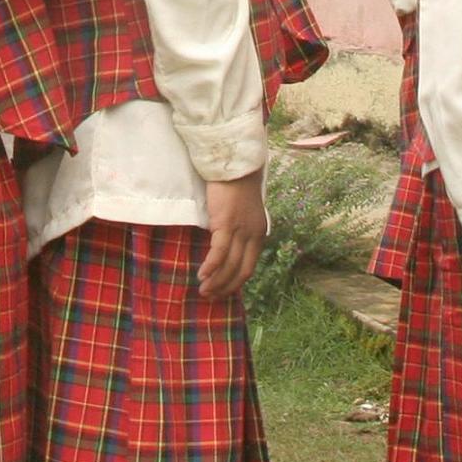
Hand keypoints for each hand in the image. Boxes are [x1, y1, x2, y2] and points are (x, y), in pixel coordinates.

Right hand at [198, 170, 266, 299]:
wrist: (234, 164)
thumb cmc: (234, 186)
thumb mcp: (242, 212)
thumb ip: (238, 230)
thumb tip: (224, 248)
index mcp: (259, 233)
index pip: (250, 266)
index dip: (236, 283)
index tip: (223, 291)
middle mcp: (253, 235)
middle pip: (241, 270)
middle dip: (226, 287)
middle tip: (211, 296)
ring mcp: (240, 230)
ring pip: (229, 264)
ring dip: (216, 281)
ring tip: (204, 290)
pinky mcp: (226, 223)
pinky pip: (219, 251)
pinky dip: (211, 266)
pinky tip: (202, 274)